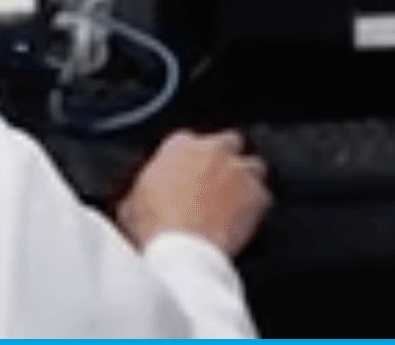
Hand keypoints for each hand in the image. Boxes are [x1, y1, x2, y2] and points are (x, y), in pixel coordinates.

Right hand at [116, 129, 271, 256]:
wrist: (183, 254)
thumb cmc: (155, 231)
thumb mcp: (130, 206)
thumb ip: (140, 192)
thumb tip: (137, 201)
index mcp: (178, 147)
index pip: (187, 141)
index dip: (189, 160)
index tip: (188, 174)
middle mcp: (212, 151)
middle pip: (227, 142)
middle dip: (224, 159)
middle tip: (216, 184)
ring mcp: (239, 170)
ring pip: (252, 165)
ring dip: (246, 179)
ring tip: (236, 202)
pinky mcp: (258, 195)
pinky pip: (264, 195)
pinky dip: (257, 206)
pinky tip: (246, 221)